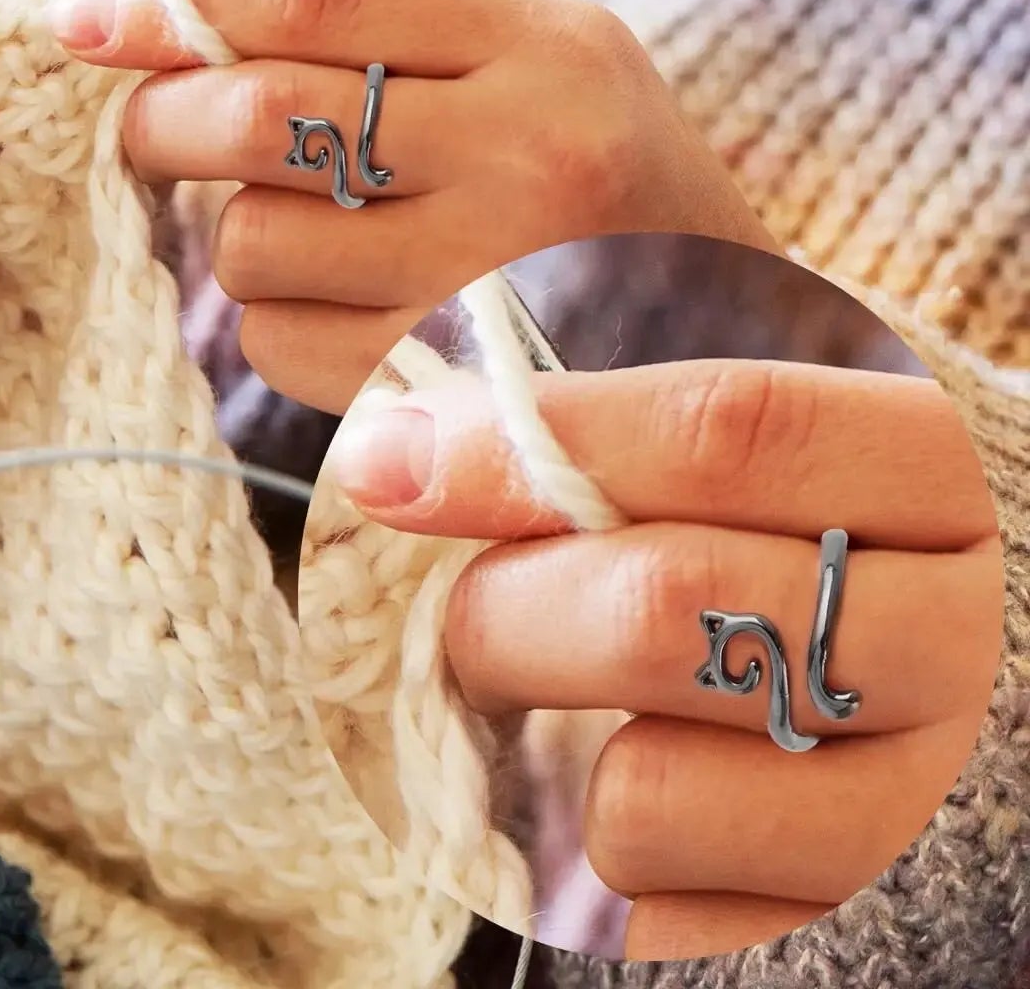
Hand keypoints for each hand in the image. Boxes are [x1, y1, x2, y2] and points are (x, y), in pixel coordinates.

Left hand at [52, 0, 775, 413]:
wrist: (739, 343)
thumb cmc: (596, 187)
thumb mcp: (527, 68)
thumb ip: (374, 40)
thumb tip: (163, 30)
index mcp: (544, 43)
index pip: (317, 0)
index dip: (175, 3)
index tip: (76, 11)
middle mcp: (533, 154)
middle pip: (266, 119)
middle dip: (165, 121)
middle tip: (148, 127)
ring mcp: (498, 283)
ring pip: (253, 244)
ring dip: (232, 238)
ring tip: (304, 228)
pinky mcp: (455, 392)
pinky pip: (281, 347)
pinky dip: (274, 322)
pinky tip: (339, 304)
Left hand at [328, 360, 1002, 959]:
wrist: (966, 694)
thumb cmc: (830, 545)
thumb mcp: (775, 459)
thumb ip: (617, 438)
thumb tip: (397, 449)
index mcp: (940, 472)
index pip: (726, 429)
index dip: (531, 442)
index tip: (388, 463)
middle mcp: (963, 640)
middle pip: (666, 609)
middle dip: (507, 612)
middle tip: (466, 620)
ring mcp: (933, 802)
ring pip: (649, 793)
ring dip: (574, 764)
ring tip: (616, 727)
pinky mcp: (878, 926)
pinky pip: (664, 922)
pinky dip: (628, 872)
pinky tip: (677, 813)